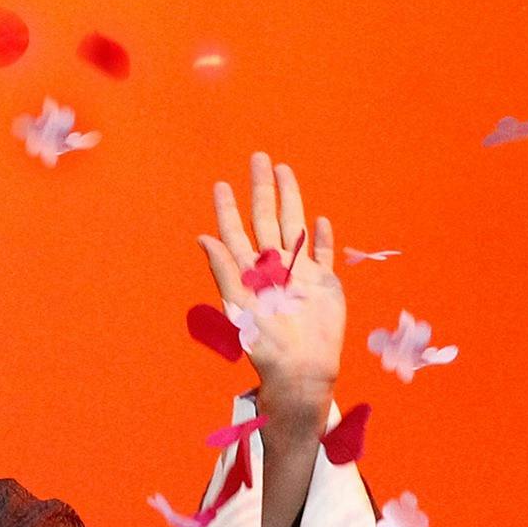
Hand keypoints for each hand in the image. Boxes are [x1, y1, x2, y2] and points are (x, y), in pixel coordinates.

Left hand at [199, 149, 342, 430]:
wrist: (302, 368)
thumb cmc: (265, 343)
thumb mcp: (239, 305)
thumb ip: (224, 270)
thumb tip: (203, 237)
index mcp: (249, 271)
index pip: (235, 233)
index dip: (228, 209)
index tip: (221, 185)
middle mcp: (273, 267)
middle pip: (266, 219)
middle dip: (262, 189)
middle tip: (258, 158)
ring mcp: (299, 272)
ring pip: (294, 226)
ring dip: (290, 200)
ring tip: (284, 172)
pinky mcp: (324, 283)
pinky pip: (322, 254)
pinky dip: (321, 238)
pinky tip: (318, 220)